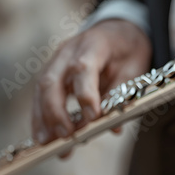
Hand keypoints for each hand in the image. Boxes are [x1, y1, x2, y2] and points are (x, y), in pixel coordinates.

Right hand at [32, 19, 151, 146]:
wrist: (118, 29)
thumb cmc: (127, 49)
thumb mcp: (134, 68)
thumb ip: (121, 95)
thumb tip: (112, 127)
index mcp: (94, 44)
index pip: (83, 69)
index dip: (86, 95)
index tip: (93, 119)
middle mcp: (69, 50)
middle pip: (52, 80)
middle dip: (56, 112)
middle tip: (66, 136)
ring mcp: (57, 60)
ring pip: (41, 89)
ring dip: (42, 118)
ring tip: (47, 144)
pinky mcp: (52, 70)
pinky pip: (41, 94)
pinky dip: (41, 116)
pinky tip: (43, 136)